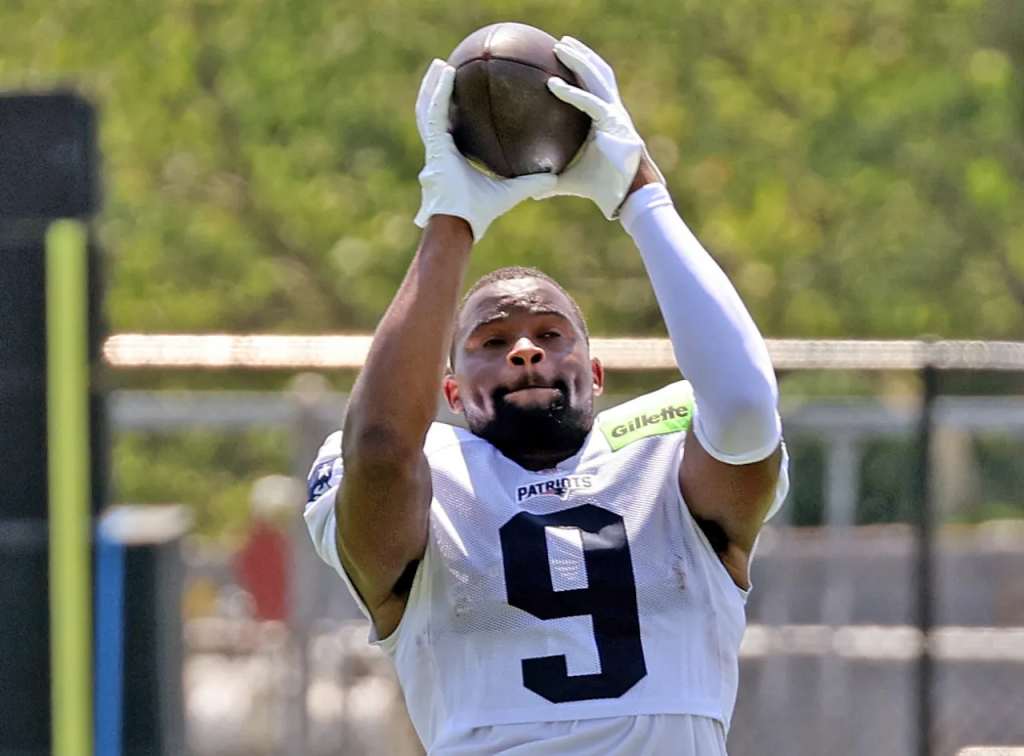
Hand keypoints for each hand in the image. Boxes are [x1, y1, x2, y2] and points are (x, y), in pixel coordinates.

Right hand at [413, 60, 556, 241]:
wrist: (458, 224)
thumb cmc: (479, 213)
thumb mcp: (511, 192)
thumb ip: (530, 181)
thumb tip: (555, 175)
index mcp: (453, 158)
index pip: (452, 129)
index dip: (454, 112)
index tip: (462, 95)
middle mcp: (440, 149)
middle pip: (435, 114)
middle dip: (437, 92)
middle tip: (447, 71)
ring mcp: (434, 146)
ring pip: (428, 108)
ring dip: (433, 85)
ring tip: (441, 64)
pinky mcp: (434, 144)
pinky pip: (436, 112)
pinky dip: (439, 92)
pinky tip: (448, 73)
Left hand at [541, 37, 664, 219]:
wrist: (627, 197)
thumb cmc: (604, 190)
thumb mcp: (571, 182)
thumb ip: (551, 181)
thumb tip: (530, 190)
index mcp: (604, 121)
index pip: (593, 89)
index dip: (582, 72)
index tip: (562, 60)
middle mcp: (612, 112)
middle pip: (597, 75)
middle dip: (581, 56)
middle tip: (560, 43)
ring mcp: (615, 115)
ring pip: (597, 78)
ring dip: (579, 60)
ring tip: (561, 46)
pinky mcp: (614, 124)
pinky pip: (589, 104)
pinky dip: (571, 94)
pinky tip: (552, 85)